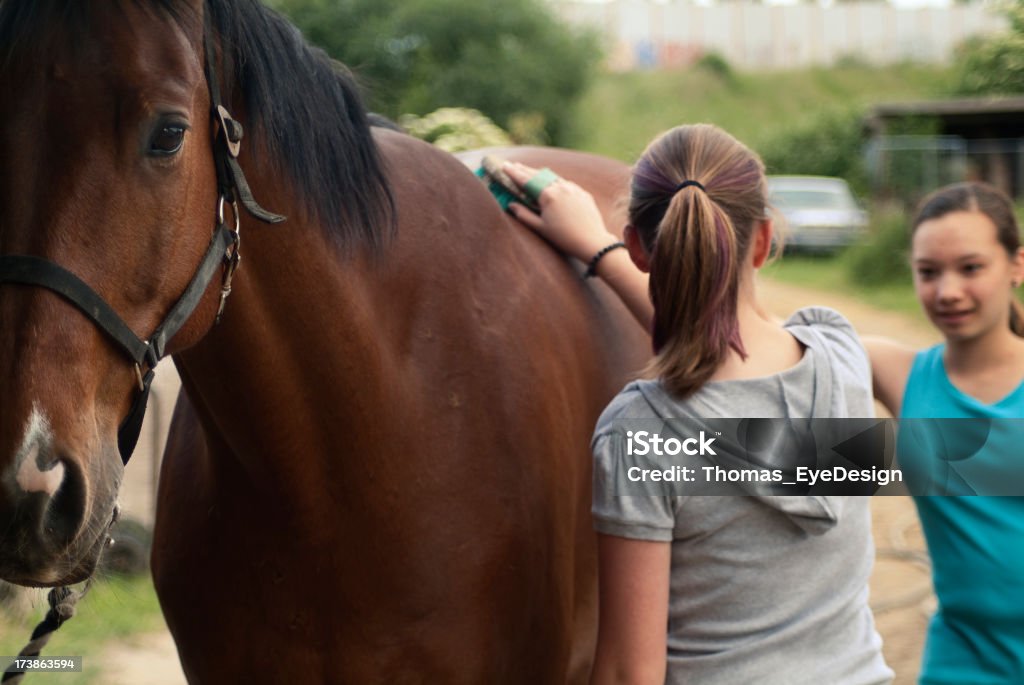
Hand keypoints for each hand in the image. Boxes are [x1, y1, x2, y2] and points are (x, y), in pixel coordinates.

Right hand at [503, 161, 619, 261]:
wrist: (592, 242)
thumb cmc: (564, 238)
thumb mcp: (541, 228)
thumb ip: (524, 214)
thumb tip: (510, 205)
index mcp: (548, 195)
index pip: (526, 180)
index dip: (514, 173)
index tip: (505, 165)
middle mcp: (561, 187)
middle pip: (539, 175)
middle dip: (525, 170)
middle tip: (514, 164)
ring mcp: (573, 188)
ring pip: (553, 177)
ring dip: (540, 174)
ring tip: (530, 172)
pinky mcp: (583, 193)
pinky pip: (566, 184)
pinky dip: (555, 182)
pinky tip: (551, 183)